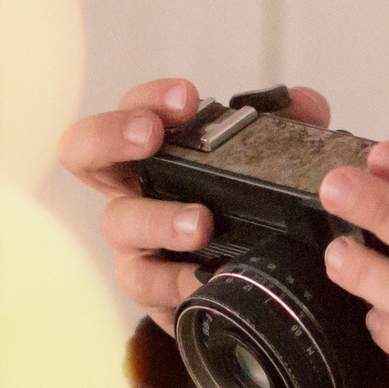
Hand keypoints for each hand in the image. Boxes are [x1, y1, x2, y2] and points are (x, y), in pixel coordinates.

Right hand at [58, 78, 333, 337]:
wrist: (240, 290)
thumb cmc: (237, 214)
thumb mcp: (266, 165)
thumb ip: (287, 128)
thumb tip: (305, 104)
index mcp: (153, 153)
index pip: (133, 109)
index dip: (149, 98)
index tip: (187, 98)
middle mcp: (130, 191)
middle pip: (83, 152)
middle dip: (113, 135)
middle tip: (152, 136)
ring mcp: (133, 242)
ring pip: (120, 222)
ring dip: (159, 218)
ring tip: (200, 222)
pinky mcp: (149, 290)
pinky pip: (150, 285)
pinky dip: (177, 281)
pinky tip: (204, 278)